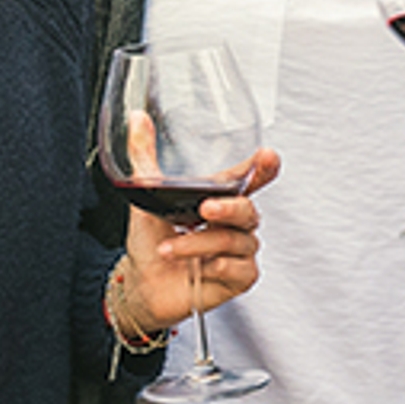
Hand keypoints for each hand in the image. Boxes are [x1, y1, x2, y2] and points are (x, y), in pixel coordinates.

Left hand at [119, 148, 275, 323]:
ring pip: (236, 241)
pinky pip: (241, 268)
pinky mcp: (240, 278)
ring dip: (199, 244)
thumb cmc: (150, 241)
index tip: (267, 156)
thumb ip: (143, 156)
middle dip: (229, 208)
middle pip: (248, 209)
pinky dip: (215, 268)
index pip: (248, 178)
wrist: (141, 284)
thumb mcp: (145, 195)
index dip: (263, 167)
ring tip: (170, 248)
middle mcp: (233, 224)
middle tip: (206, 209)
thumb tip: (137, 119)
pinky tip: (197, 269)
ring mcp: (239, 251)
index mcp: (219, 198)